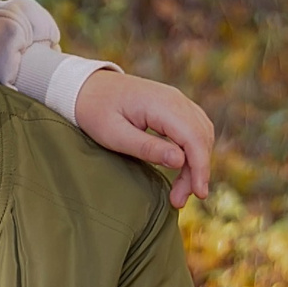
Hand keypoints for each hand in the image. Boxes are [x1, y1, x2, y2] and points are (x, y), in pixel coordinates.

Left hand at [74, 71, 214, 207]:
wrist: (86, 87)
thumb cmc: (95, 111)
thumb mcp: (114, 135)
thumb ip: (147, 148)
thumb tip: (180, 162)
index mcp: (162, 104)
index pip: (193, 138)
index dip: (200, 168)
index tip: (199, 194)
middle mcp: (175, 99)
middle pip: (200, 138)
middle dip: (196, 172)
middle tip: (179, 200)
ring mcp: (176, 101)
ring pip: (201, 134)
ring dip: (196, 162)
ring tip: (181, 190)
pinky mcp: (173, 106)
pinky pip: (194, 129)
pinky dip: (193, 150)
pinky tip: (183, 169)